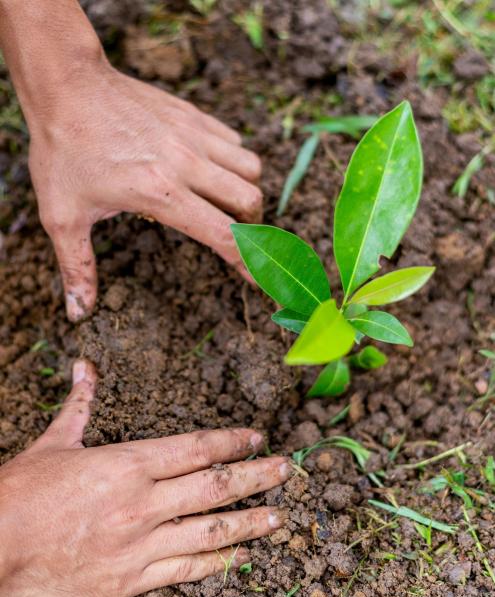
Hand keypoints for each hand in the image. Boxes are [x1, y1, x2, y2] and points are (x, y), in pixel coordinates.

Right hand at [0, 360, 289, 596]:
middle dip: (256, 477)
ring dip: (249, 522)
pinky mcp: (131, 583)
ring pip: (210, 532)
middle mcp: (142, 503)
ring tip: (278, 516)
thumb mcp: (53, 443)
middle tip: (286, 471)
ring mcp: (140, 545)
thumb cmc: (21, 495)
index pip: (195, 448)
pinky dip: (217, 563)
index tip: (256, 438)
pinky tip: (240, 557)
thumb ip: (80, 405)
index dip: (231, 441)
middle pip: (214, 487)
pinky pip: (186, 572)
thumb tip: (86, 367)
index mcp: (126, 464)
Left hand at [28, 60, 261, 321]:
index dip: (249, 263)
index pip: (224, 236)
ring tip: (224, 201)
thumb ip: (78, 266)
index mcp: (161, 194)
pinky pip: (234, 140)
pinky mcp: (193, 115)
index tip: (262, 278)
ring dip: (245, 190)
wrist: (66, 85)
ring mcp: (193, 136)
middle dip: (251, 224)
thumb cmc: (63, 149)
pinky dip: (233, 159)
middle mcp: (187, 165)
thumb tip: (80, 312)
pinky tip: (209, 168)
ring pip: (251, 168)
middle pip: (250, 200)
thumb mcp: (63, 216)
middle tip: (232, 233)